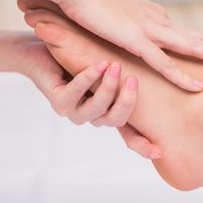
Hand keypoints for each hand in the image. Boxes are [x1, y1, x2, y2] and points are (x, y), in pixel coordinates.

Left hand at [16, 37, 160, 158]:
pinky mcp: (58, 102)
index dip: (143, 146)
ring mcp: (75, 112)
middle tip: (133, 80)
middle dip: (127, 102)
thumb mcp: (109, 68)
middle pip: (116, 119)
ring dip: (108, 88)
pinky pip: (75, 94)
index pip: (129, 134)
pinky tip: (97, 65)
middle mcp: (93, 116)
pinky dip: (88, 78)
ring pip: (97, 109)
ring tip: (114, 66)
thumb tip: (162, 67)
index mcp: (108, 112)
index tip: (160, 151)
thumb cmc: (80, 56)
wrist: (40, 50)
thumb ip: (126, 75)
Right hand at [43, 0, 202, 91]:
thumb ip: (126, 23)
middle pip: (197, 37)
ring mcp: (149, 30)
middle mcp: (157, 21)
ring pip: (190, 46)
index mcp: (153, 16)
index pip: (186, 33)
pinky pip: (162, 63)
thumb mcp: (114, 13)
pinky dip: (182, 76)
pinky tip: (199, 86)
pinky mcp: (134, 39)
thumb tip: (130, 31)